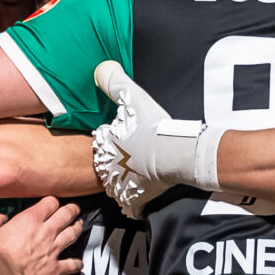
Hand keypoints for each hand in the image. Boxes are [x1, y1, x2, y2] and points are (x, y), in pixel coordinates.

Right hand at [0, 196, 84, 274]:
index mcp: (30, 220)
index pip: (51, 203)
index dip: (53, 202)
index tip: (53, 204)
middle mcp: (45, 232)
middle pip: (67, 214)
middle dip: (72, 210)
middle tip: (74, 210)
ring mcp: (52, 250)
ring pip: (73, 234)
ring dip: (78, 228)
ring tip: (79, 226)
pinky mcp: (55, 268)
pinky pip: (72, 264)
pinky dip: (77, 264)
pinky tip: (78, 263)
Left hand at [91, 62, 212, 216]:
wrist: (175, 152)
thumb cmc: (154, 126)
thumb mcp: (132, 96)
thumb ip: (113, 80)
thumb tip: (100, 68)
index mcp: (105, 144)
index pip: (102, 141)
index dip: (113, 138)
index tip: (125, 137)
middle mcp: (107, 168)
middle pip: (107, 165)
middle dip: (116, 161)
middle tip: (132, 157)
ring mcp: (120, 187)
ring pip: (115, 186)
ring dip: (123, 182)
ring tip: (136, 175)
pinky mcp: (134, 201)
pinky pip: (129, 206)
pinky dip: (134, 203)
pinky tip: (140, 197)